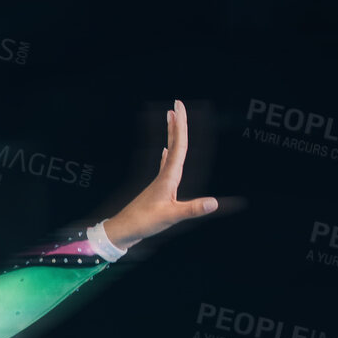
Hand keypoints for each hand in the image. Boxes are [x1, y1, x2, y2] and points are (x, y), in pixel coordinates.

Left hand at [103, 99, 218, 250]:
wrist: (123, 231)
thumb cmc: (143, 223)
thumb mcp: (170, 217)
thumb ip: (192, 209)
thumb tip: (214, 202)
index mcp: (168, 178)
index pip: (178, 146)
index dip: (180, 126)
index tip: (179, 107)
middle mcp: (164, 176)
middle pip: (173, 145)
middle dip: (176, 125)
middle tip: (177, 105)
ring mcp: (159, 182)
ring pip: (169, 153)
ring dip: (172, 136)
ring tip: (172, 122)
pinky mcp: (157, 189)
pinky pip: (165, 167)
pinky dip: (167, 156)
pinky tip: (165, 153)